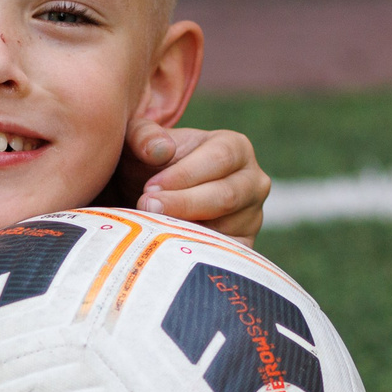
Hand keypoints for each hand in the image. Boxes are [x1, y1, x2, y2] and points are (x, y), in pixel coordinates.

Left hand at [117, 121, 268, 243]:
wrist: (149, 198)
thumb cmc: (147, 164)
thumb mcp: (138, 141)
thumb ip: (143, 136)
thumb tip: (160, 150)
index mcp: (235, 148)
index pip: (219, 159)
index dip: (184, 174)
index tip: (149, 188)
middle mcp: (252, 182)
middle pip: (226, 196)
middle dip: (182, 204)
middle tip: (146, 208)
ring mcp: (251, 217)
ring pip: (225, 228)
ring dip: (184, 230)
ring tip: (152, 227)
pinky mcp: (242, 246)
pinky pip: (224, 255)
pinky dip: (194, 252)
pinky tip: (166, 248)